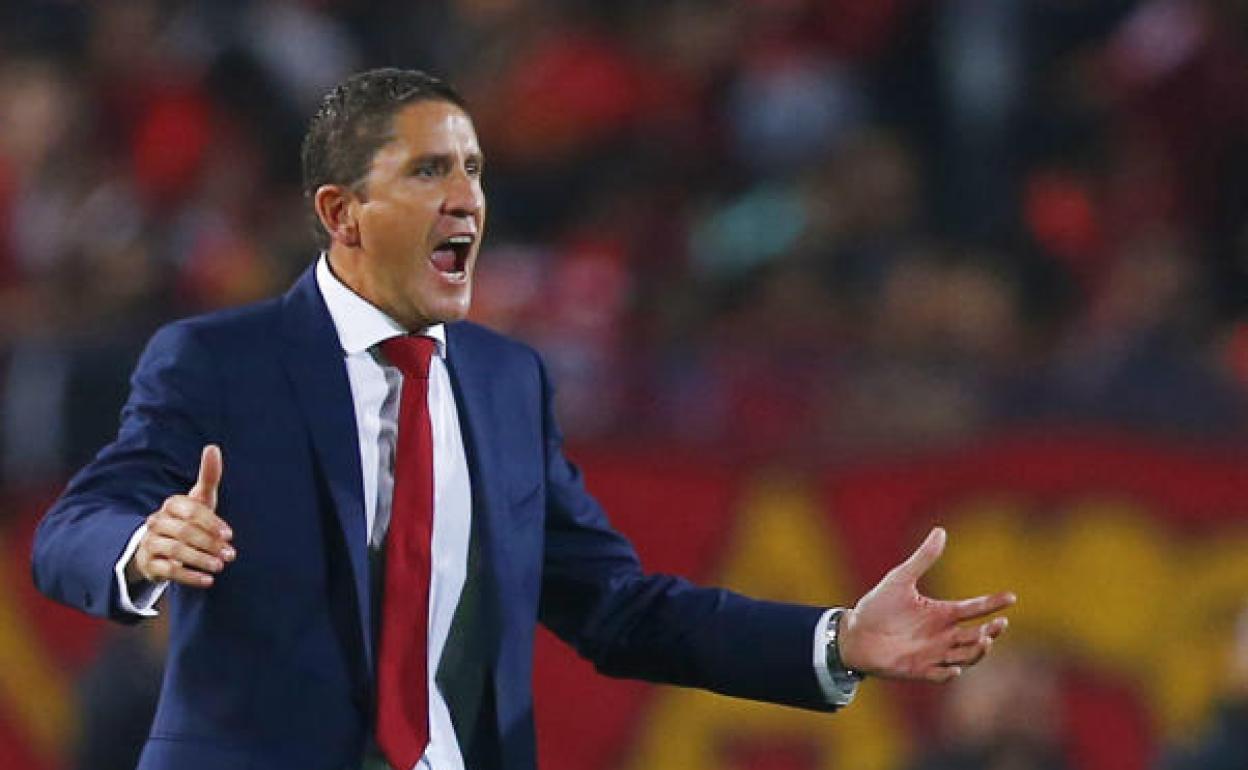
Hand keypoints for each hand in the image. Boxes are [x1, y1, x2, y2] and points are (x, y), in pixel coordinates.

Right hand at [125, 445, 235, 587]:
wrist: (161, 545)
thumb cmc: (189, 518)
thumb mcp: (199, 499)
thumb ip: (209, 476)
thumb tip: (213, 447)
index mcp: (172, 504)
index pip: (191, 511)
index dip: (211, 523)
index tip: (230, 535)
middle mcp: (157, 522)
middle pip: (184, 532)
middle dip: (209, 544)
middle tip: (231, 555)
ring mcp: (150, 543)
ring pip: (175, 551)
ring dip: (200, 559)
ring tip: (220, 566)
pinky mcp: (149, 564)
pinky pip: (167, 571)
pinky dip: (189, 576)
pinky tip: (208, 580)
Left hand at [838, 527, 1014, 682]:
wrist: (854, 634)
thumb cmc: (877, 606)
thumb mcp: (900, 579)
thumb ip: (922, 559)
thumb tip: (941, 531)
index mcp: (942, 613)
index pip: (974, 608)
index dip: (993, 603)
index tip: (1011, 597)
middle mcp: (943, 634)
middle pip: (977, 635)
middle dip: (991, 631)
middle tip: (999, 624)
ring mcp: (933, 654)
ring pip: (966, 656)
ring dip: (977, 651)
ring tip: (983, 640)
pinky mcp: (920, 670)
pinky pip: (940, 675)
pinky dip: (948, 673)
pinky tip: (953, 668)